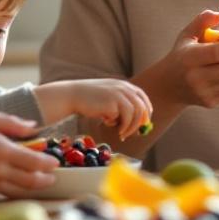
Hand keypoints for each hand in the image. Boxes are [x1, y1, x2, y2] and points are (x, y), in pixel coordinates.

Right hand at [0, 109, 57, 195]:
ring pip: (17, 192)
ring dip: (31, 188)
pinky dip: (10, 190)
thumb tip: (34, 127)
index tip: (54, 162)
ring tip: (39, 183)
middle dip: (45, 180)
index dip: (49, 164)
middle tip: (52, 176)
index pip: (35, 163)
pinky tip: (13, 184)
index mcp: (2, 151)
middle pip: (30, 182)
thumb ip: (11, 124)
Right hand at [35, 79, 152, 139]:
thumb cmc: (89, 99)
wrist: (72, 95)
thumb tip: (137, 123)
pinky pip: (121, 119)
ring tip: (120, 134)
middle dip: (139, 123)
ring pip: (134, 115)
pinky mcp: (112, 104)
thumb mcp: (108, 97)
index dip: (146, 110)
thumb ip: (121, 104)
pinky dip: (117, 125)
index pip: (142, 97)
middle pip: (141, 107)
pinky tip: (106, 123)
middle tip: (133, 133)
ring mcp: (118, 95)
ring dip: (129, 127)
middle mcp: (123, 88)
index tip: (144, 122)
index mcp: (123, 85)